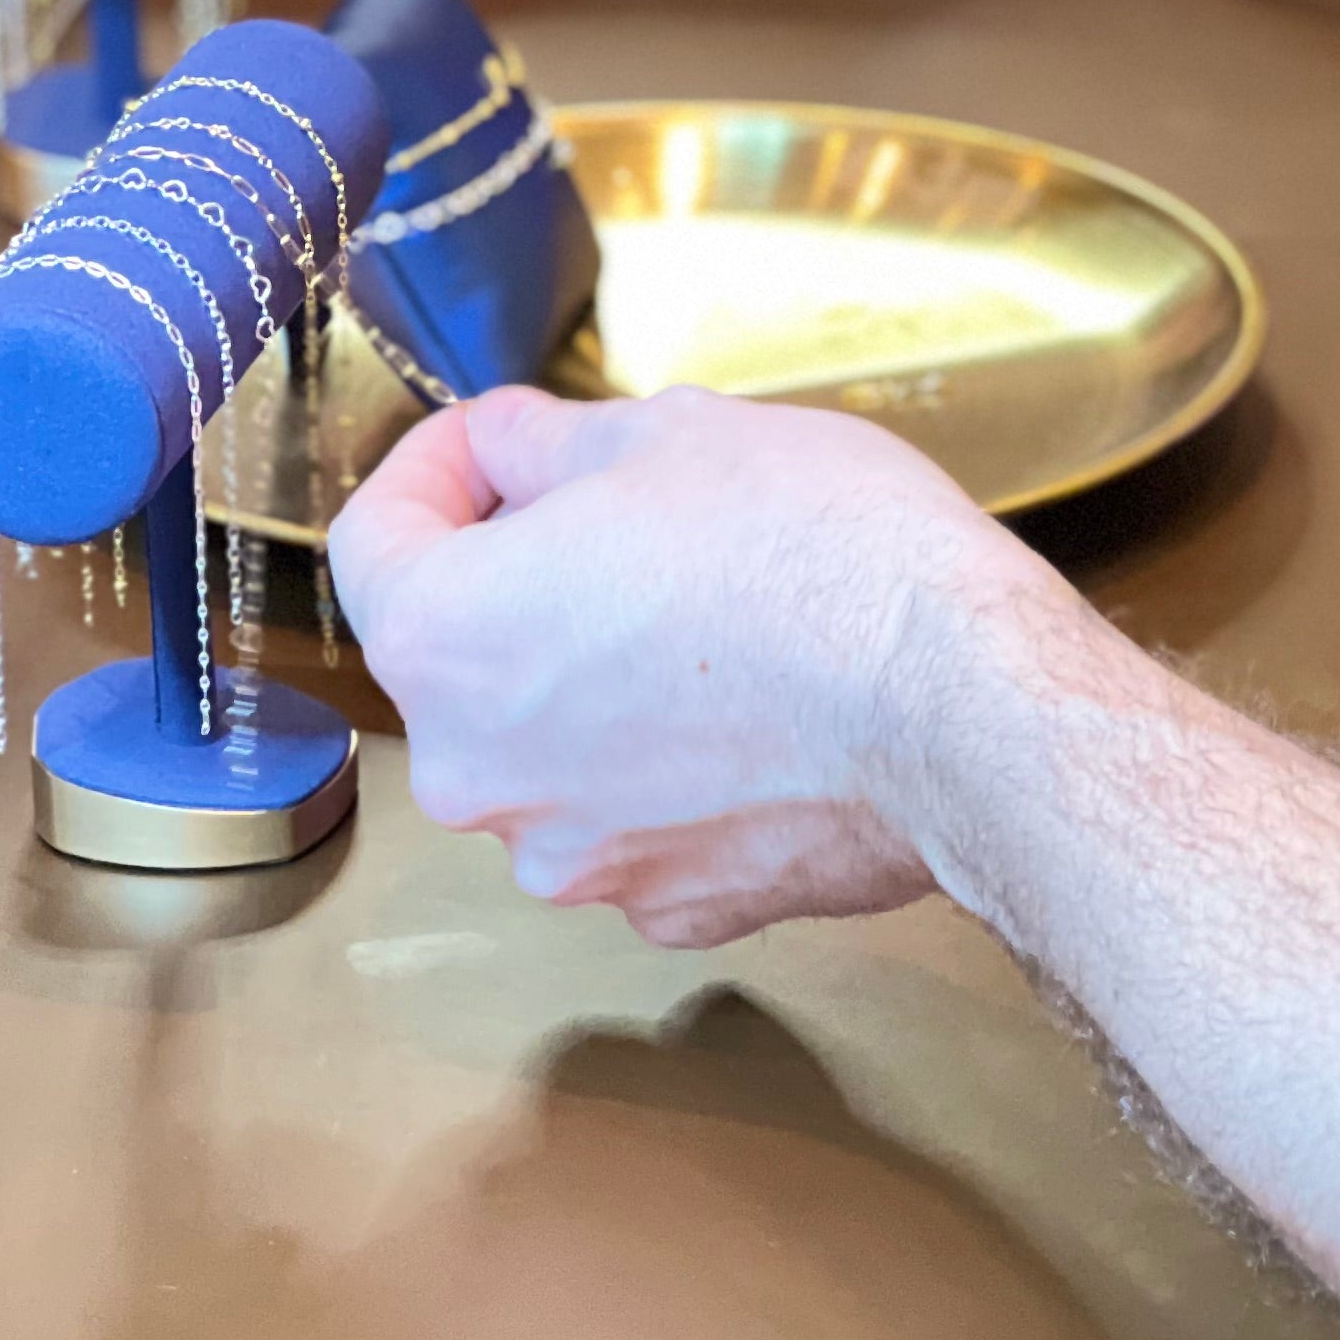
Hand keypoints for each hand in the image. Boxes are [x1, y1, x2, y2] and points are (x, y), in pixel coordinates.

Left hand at [330, 385, 1035, 946]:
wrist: (965, 710)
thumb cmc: (819, 561)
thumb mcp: (667, 432)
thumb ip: (546, 444)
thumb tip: (512, 451)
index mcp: (444, 641)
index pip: (374, 538)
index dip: (435, 466)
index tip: (496, 442)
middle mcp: (480, 775)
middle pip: (465, 651)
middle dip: (528, 574)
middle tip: (631, 513)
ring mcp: (574, 859)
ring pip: (554, 740)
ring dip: (600, 674)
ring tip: (715, 612)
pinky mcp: (673, 906)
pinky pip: (640, 813)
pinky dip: (675, 762)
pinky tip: (759, 707)